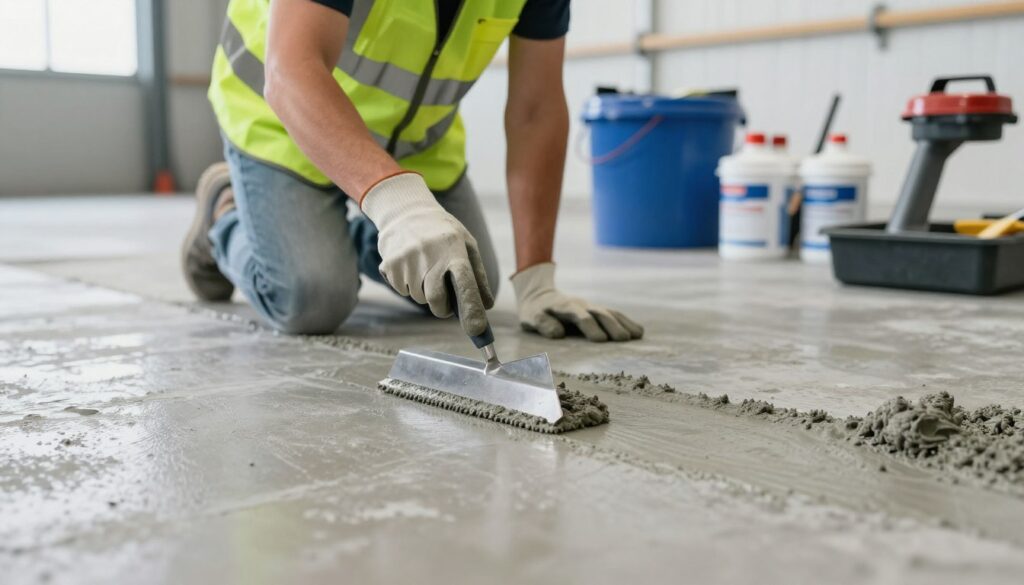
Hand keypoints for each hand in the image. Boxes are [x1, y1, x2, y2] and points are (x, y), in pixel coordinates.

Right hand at [361, 172, 493, 335]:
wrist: (405, 210)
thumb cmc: (443, 232)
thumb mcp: (466, 244)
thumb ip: (478, 275)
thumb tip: (487, 305)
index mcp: (454, 249)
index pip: (465, 283)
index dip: (472, 308)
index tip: (477, 330)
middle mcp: (430, 256)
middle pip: (436, 301)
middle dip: (442, 308)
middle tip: (445, 301)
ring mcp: (407, 261)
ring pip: (418, 297)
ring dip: (424, 292)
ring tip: (425, 269)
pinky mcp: (389, 265)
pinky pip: (402, 290)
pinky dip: (408, 284)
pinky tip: (411, 265)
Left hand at [511, 263, 642, 341]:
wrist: (540, 295)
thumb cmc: (535, 312)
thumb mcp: (531, 318)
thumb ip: (543, 324)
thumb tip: (558, 334)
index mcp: (565, 307)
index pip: (580, 316)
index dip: (590, 327)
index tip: (600, 340)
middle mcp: (581, 305)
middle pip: (600, 313)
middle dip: (612, 325)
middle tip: (623, 339)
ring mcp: (591, 307)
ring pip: (610, 312)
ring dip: (624, 323)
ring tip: (637, 335)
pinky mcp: (597, 310)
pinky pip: (614, 314)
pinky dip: (626, 322)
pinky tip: (638, 332)